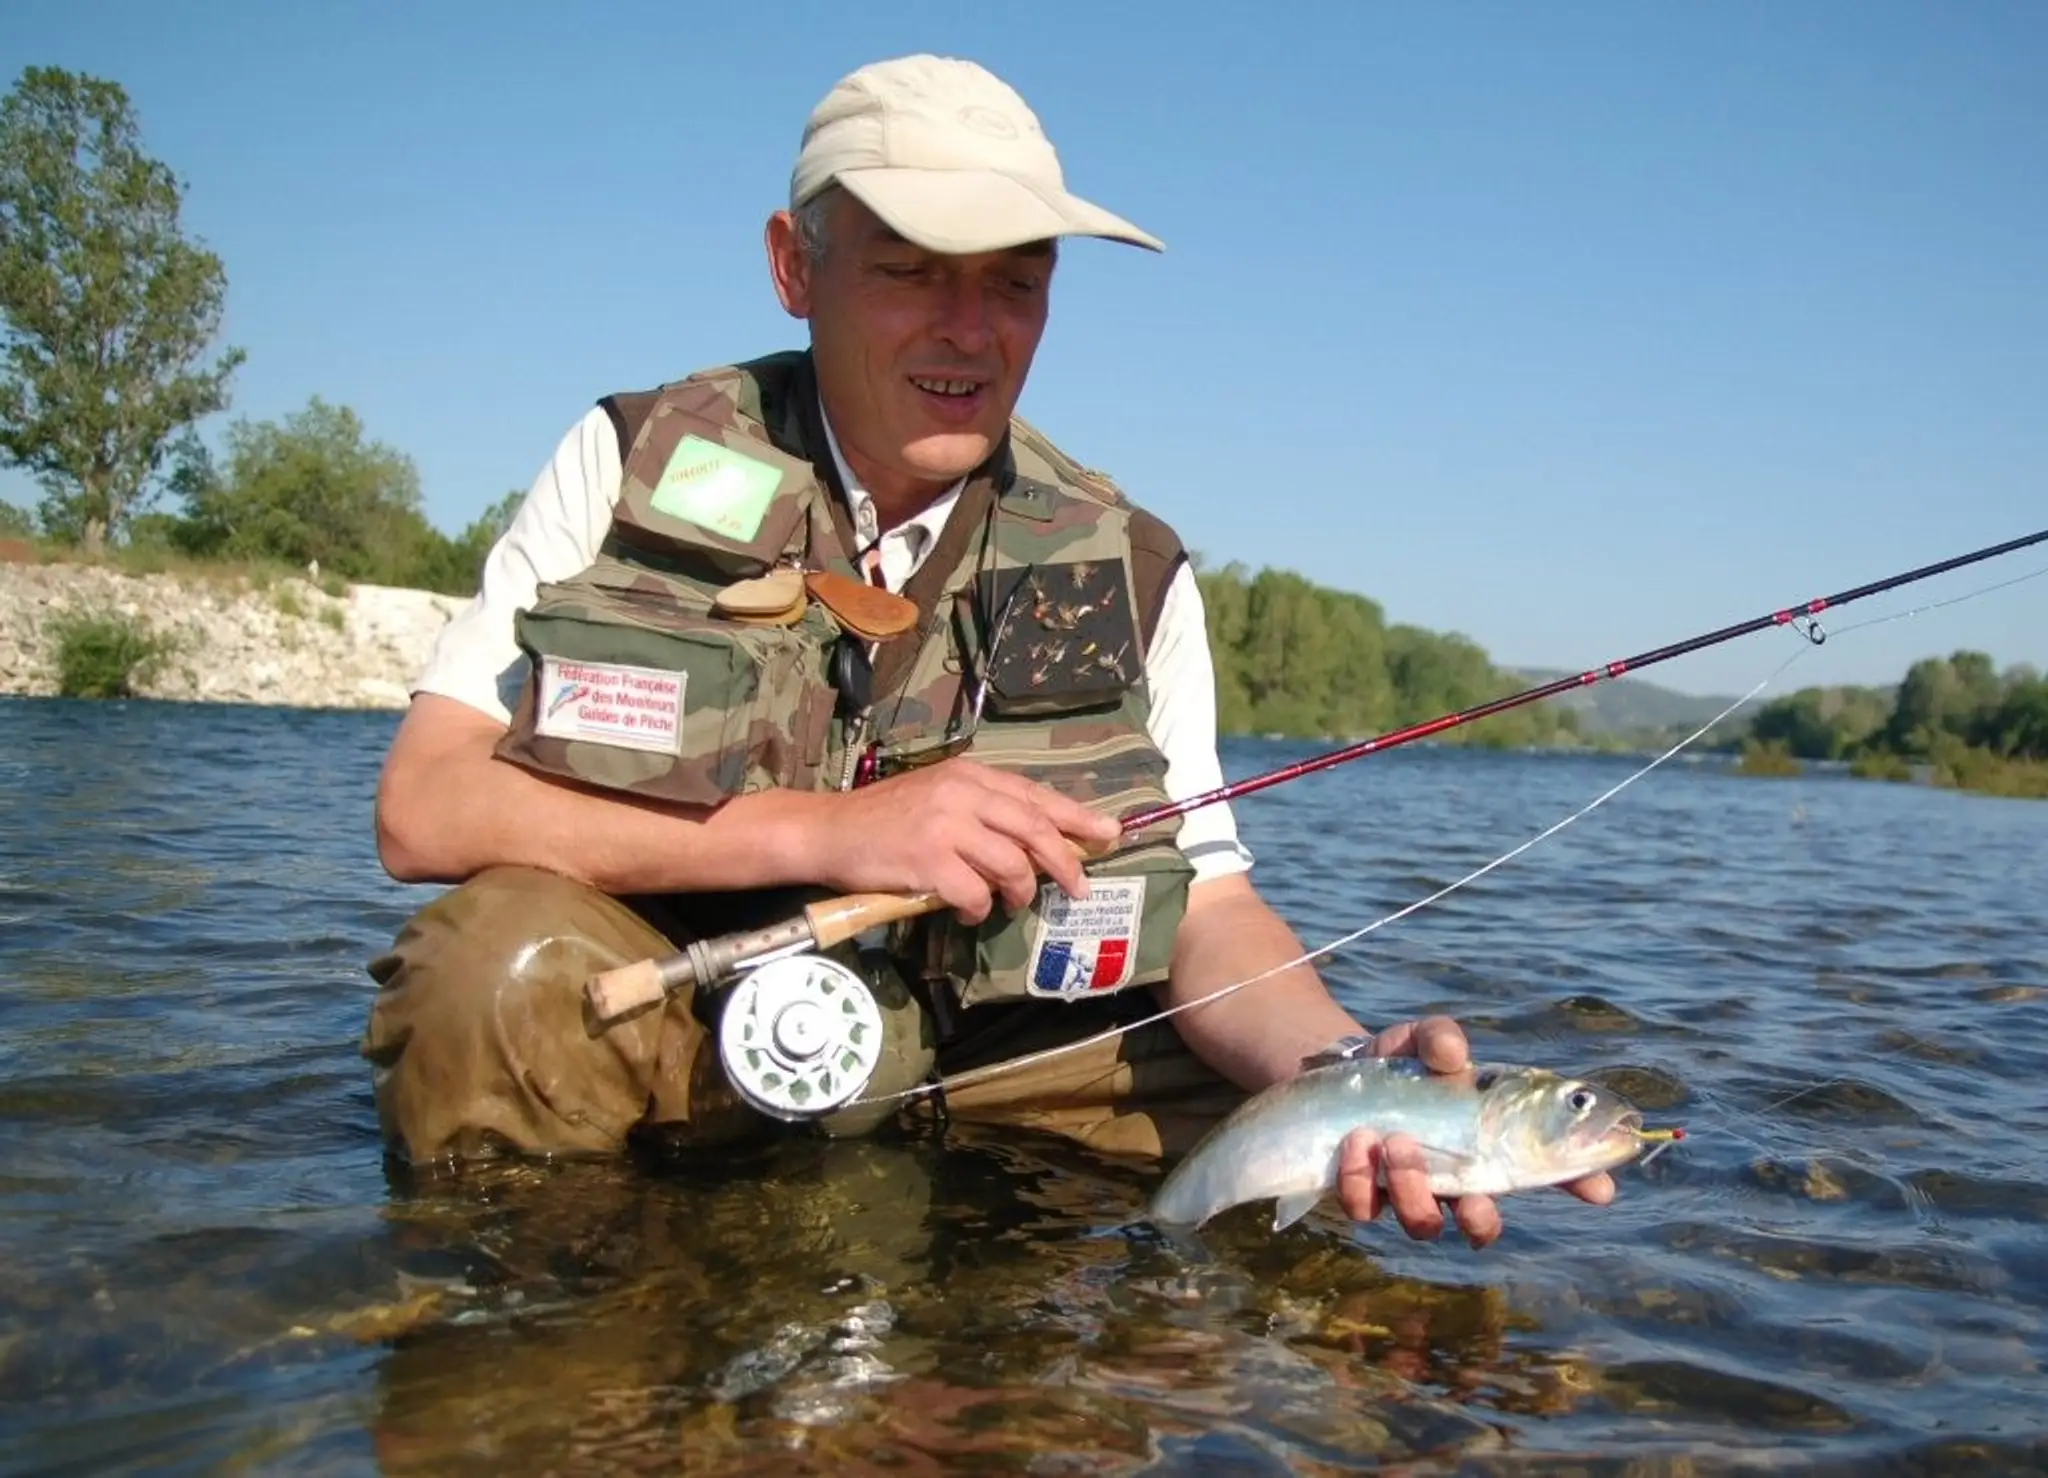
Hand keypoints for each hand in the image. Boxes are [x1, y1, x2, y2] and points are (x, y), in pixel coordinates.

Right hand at [808, 757, 1120, 922]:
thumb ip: (983, 810)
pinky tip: (970, 910)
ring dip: (1020, 892)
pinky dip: (980, 908)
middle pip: (1035, 829)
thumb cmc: (884, 818)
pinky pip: (976, 893)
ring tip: (1013, 903)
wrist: (829, 831)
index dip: (1076, 816)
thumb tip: (1035, 841)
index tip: (1108, 833)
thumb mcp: (938, 796)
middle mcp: (963, 794)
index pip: (1035, 796)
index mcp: (970, 775)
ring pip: (1012, 865)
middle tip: (1081, 887)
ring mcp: (946, 826)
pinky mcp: (929, 860)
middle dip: (1065, 862)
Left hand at [1332, 1015, 1616, 1247]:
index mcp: (1491, 1143)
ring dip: (1412, 1187)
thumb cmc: (1400, 1060)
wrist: (1336, 1070)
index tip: (1600, 1189)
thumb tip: (1454, 1057)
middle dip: (1481, 1218)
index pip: (1548, 1170)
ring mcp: (1409, 1193)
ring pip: (1424, 1225)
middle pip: (1483, 1225)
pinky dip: (1361, 1180)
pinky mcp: (1363, 1195)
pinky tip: (1356, 1143)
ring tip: (1392, 1140)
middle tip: (1466, 1188)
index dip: (1580, 1181)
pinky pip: (1366, 1209)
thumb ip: (1442, 1038)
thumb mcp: (1425, 1038)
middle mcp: (1457, 1179)